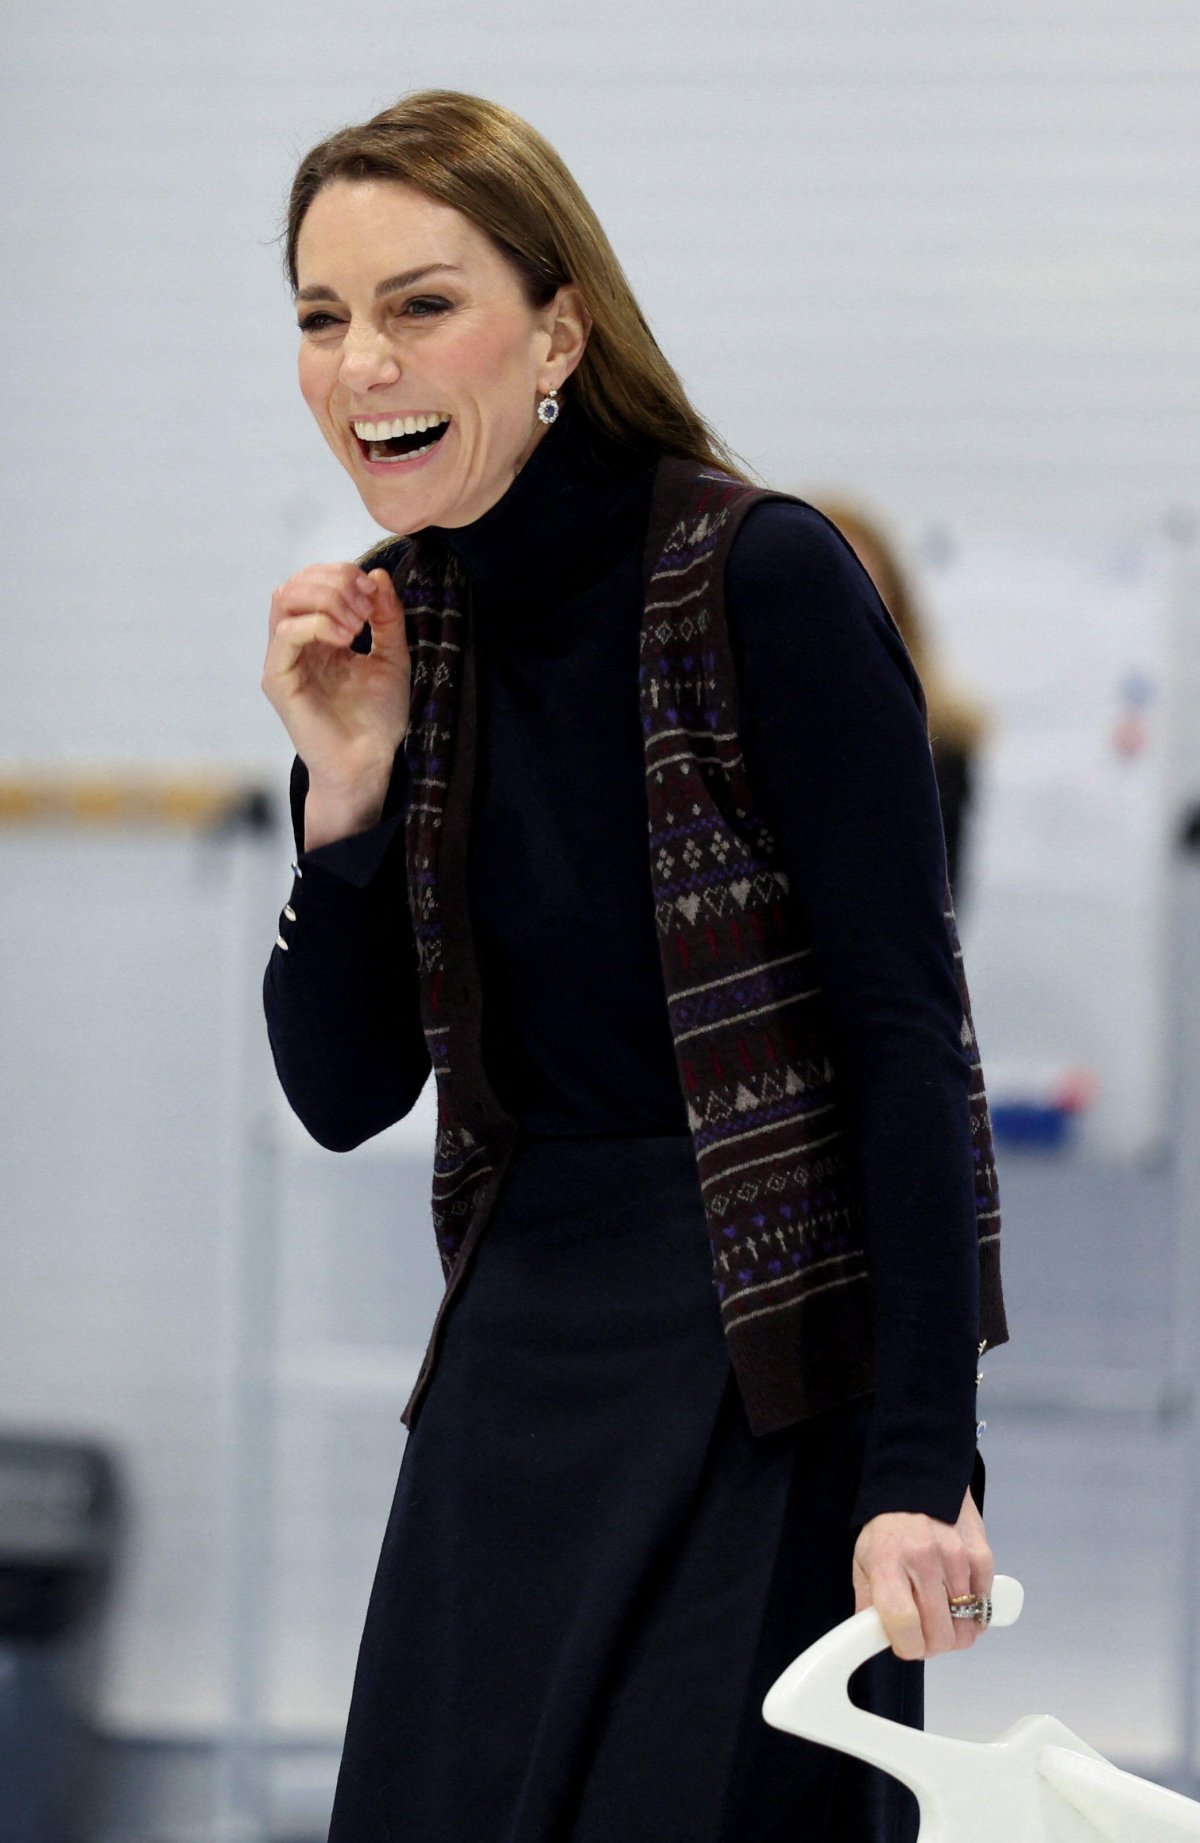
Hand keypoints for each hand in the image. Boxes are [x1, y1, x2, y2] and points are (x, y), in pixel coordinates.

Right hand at [261, 562, 411, 810]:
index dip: (344, 573)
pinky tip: (346, 640)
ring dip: (326, 599)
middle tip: (366, 606)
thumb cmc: (378, 717)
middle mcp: (296, 642)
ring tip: (357, 625)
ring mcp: (284, 659)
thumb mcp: (393, 656)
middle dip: (335, 582)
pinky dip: (319, 624)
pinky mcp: (278, 680)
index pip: (313, 580)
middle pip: (295, 582)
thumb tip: (377, 575)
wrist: (368, 762)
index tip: (375, 591)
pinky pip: (286, 634)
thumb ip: (386, 617)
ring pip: (283, 598)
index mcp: (319, 634)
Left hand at [851, 1482, 993, 1659]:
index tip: (906, 1646)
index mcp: (887, 1562)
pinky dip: (975, 1614)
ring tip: (943, 1620)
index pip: (904, 1624)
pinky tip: (960, 1603)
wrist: (919, 1478)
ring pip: (966, 1626)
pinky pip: (984, 1605)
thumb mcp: (863, 1559)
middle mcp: (924, 1560)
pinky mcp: (981, 1554)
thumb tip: (875, 1639)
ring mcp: (956, 1557)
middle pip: (940, 1634)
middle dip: (932, 1646)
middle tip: (925, 1637)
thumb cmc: (888, 1526)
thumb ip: (868, 1602)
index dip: (908, 1647)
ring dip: (955, 1633)